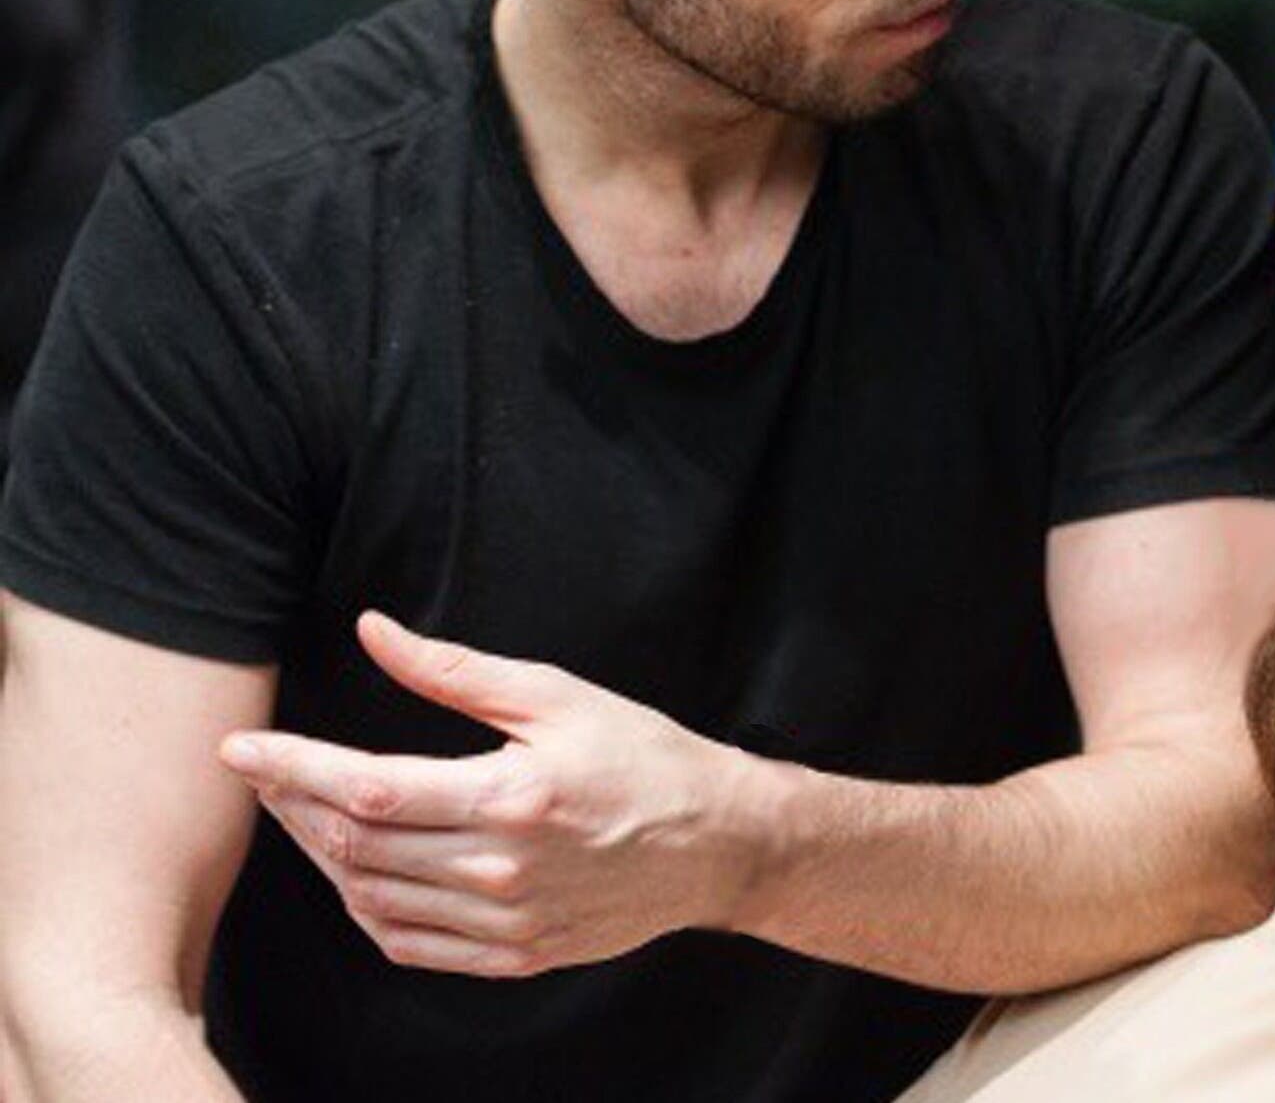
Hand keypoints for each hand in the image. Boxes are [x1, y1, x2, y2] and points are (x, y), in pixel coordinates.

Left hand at [218, 613, 765, 978]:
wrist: (719, 844)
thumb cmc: (645, 759)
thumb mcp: (559, 697)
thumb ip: (457, 670)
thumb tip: (376, 631)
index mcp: (511, 799)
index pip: (367, 789)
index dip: (291, 769)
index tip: (242, 749)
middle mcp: (501, 870)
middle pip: (355, 848)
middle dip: (296, 806)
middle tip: (270, 773)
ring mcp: (506, 923)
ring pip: (371, 900)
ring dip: (324, 857)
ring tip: (309, 814)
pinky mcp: (514, 955)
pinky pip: (409, 945)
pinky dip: (367, 910)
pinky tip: (360, 873)